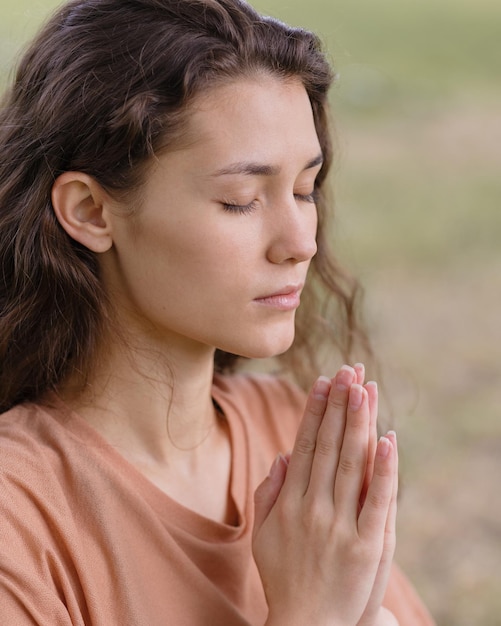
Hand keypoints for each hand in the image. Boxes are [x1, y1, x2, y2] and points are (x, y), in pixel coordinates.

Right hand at [253, 365, 397, 625]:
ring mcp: (341, 526)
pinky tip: (389, 438)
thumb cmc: (284, 578)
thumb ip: (269, 493)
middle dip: (339, 405)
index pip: (305, 446)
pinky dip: (384, 469)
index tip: (323, 382)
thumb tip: (283, 456)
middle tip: (347, 370)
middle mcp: (314, 509)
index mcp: (289, 503)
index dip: (315, 411)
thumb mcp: (264, 536)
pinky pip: (377, 500)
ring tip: (363, 388)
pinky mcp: (368, 546)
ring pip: (351, 464)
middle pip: (329, 446)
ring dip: (358, 423)